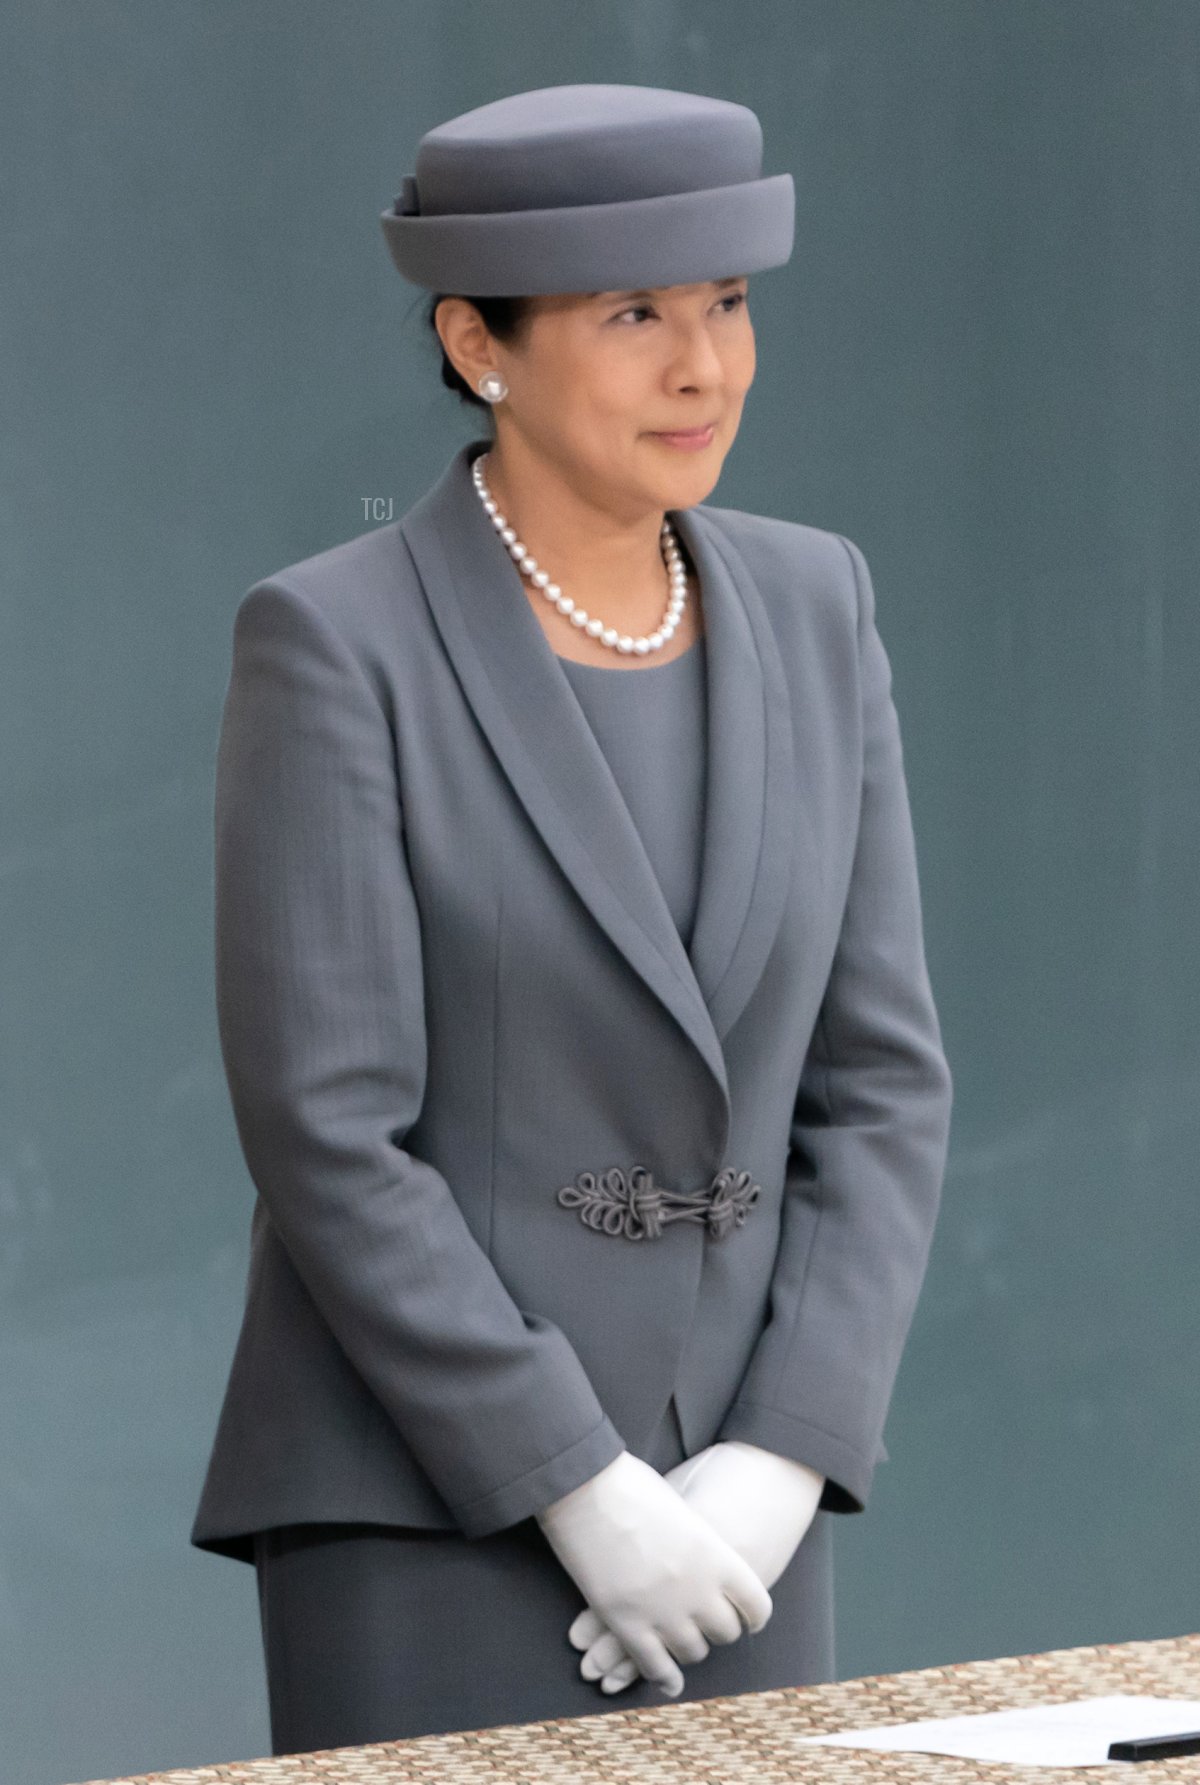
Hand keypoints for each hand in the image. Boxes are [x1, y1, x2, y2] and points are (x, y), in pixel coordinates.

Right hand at [568, 1441, 824, 1693]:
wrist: (587, 1489)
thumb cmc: (633, 1486)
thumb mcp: (683, 1509)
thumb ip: (699, 1543)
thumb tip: (702, 1557)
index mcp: (716, 1556)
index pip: (755, 1604)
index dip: (753, 1615)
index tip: (749, 1619)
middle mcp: (698, 1590)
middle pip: (725, 1632)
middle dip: (718, 1630)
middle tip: (707, 1624)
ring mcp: (662, 1611)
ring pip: (692, 1652)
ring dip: (689, 1648)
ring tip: (682, 1640)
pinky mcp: (626, 1625)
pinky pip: (654, 1666)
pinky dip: (665, 1678)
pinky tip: (669, 1680)